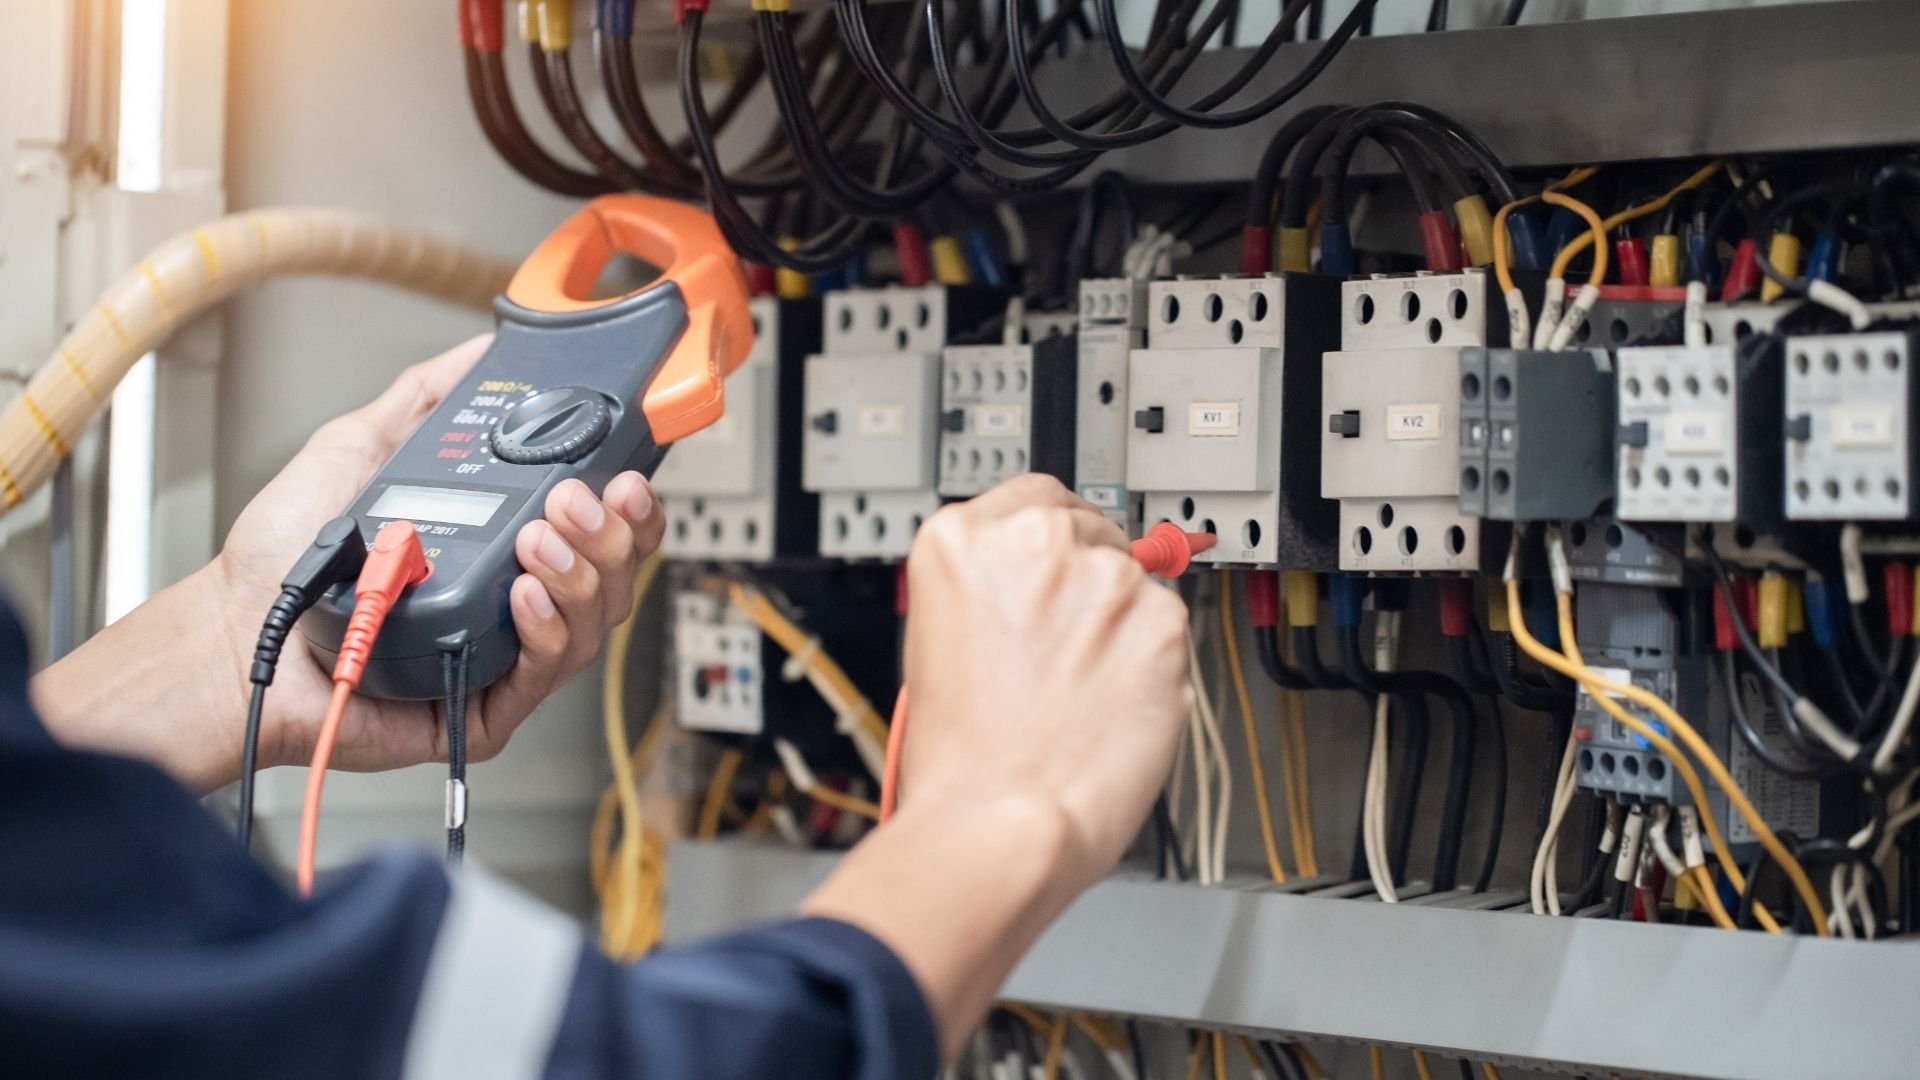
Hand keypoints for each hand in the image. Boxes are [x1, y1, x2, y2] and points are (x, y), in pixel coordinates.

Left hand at [33, 336, 663, 791]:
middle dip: (610, 534)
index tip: (623, 472)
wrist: (233, 626)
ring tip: (538, 540)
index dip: (627, 506)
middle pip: (612, 578)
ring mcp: (501, 659)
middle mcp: (512, 604)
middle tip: (574, 500)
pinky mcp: (482, 710)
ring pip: (592, 626)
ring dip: (580, 576)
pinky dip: (545, 631)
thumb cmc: (284, 559)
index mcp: (502, 548)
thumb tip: (479, 350)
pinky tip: (523, 594)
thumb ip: (424, 398)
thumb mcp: (360, 449)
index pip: (599, 531)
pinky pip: (542, 676)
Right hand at [801, 475, 1190, 1058]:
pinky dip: (1153, 666)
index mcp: (960, 541)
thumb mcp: (937, 641)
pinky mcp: (1162, 622)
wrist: (998, 826)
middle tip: (1065, 650)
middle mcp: (1034, 543)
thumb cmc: (959, 762)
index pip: (1032, 497)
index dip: (1050, 539)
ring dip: (1119, 628)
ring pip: (1133, 584)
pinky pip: (1169, 631)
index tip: (1057, 565)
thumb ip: (991, 590)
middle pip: (1089, 530)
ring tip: (1080, 696)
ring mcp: (1103, 579)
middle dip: (1086, 582)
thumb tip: (1037, 584)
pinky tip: (1112, 708)